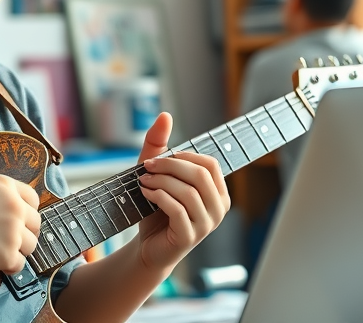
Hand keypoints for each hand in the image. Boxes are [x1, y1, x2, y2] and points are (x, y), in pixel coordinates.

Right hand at [0, 174, 39, 272]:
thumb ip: (1, 194)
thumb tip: (16, 209)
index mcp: (8, 187)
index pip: (34, 200)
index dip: (27, 212)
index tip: (19, 221)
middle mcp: (15, 207)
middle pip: (36, 224)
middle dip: (25, 232)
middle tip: (8, 239)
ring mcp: (13, 232)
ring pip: (31, 245)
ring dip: (17, 249)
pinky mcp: (6, 254)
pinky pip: (19, 265)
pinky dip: (9, 266)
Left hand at [135, 113, 229, 271]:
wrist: (148, 247)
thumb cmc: (157, 209)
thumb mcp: (156, 173)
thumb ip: (159, 145)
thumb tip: (165, 115)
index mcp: (217, 192)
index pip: (210, 164)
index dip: (184, 156)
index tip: (159, 157)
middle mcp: (218, 208)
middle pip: (200, 175)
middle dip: (170, 165)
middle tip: (147, 166)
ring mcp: (206, 225)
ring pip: (188, 192)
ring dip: (161, 181)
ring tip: (144, 181)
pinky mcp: (189, 237)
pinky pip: (176, 209)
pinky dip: (158, 196)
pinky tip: (146, 193)